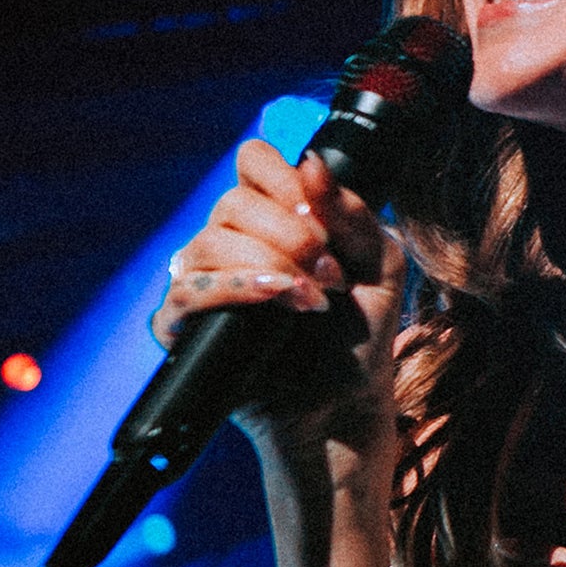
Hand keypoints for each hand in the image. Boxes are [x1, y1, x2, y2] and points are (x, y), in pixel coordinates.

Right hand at [153, 139, 407, 443]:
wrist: (345, 406)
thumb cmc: (360, 335)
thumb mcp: (380, 264)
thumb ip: (351, 211)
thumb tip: (311, 162)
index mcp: (274, 217)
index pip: (253, 161)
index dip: (284, 180)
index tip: (321, 222)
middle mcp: (232, 241)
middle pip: (233, 202)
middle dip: (290, 235)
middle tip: (330, 276)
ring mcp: (204, 281)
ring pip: (209, 242)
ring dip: (271, 265)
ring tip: (312, 301)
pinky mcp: (185, 326)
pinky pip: (186, 291)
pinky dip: (234, 289)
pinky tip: (276, 300)